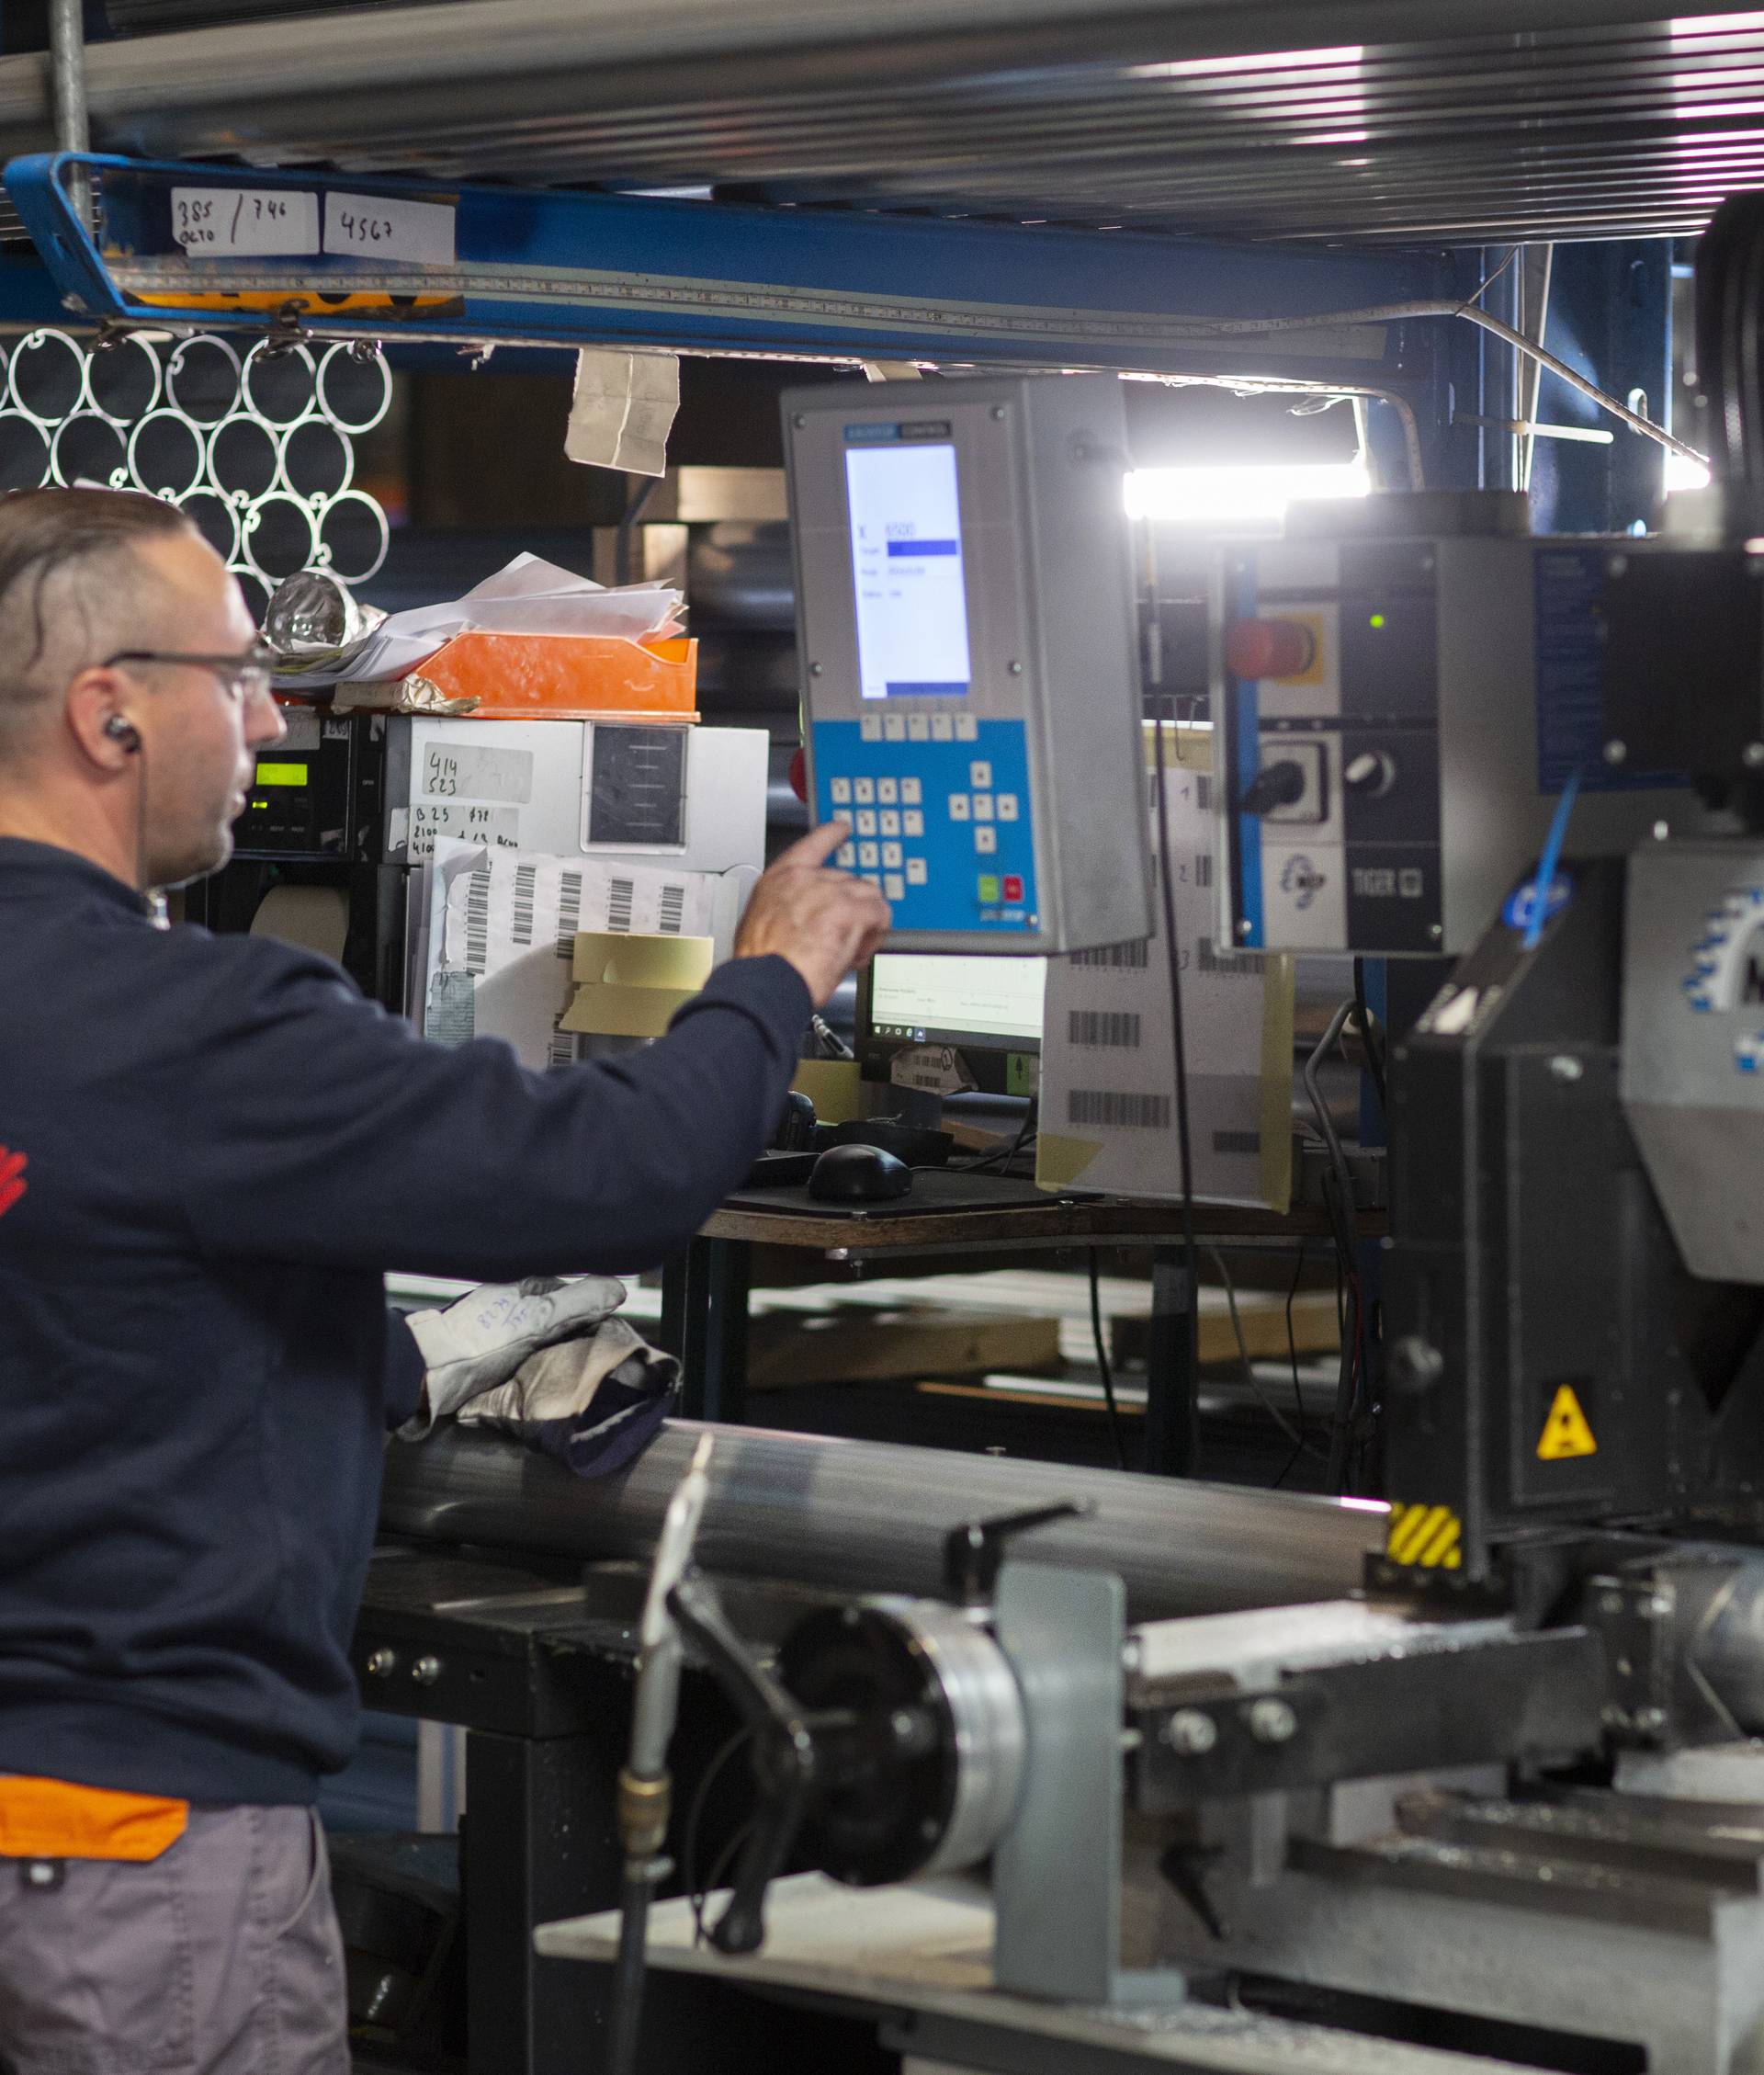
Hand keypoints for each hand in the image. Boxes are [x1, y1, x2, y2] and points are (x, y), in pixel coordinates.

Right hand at [735, 823, 891, 1006]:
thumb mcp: (760, 923)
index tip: (841, 829)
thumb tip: (796, 923)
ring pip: (868, 897)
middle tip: (840, 937)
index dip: (831, 835)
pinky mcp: (850, 910)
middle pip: (848, 881)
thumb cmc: (760, 962)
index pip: (812, 844)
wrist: (767, 981)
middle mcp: (807, 879)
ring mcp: (831, 892)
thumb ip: (785, 911)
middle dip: (851, 909)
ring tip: (849, 948)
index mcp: (781, 878)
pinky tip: (856, 953)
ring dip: (865, 923)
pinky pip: (879, 916)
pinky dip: (873, 937)